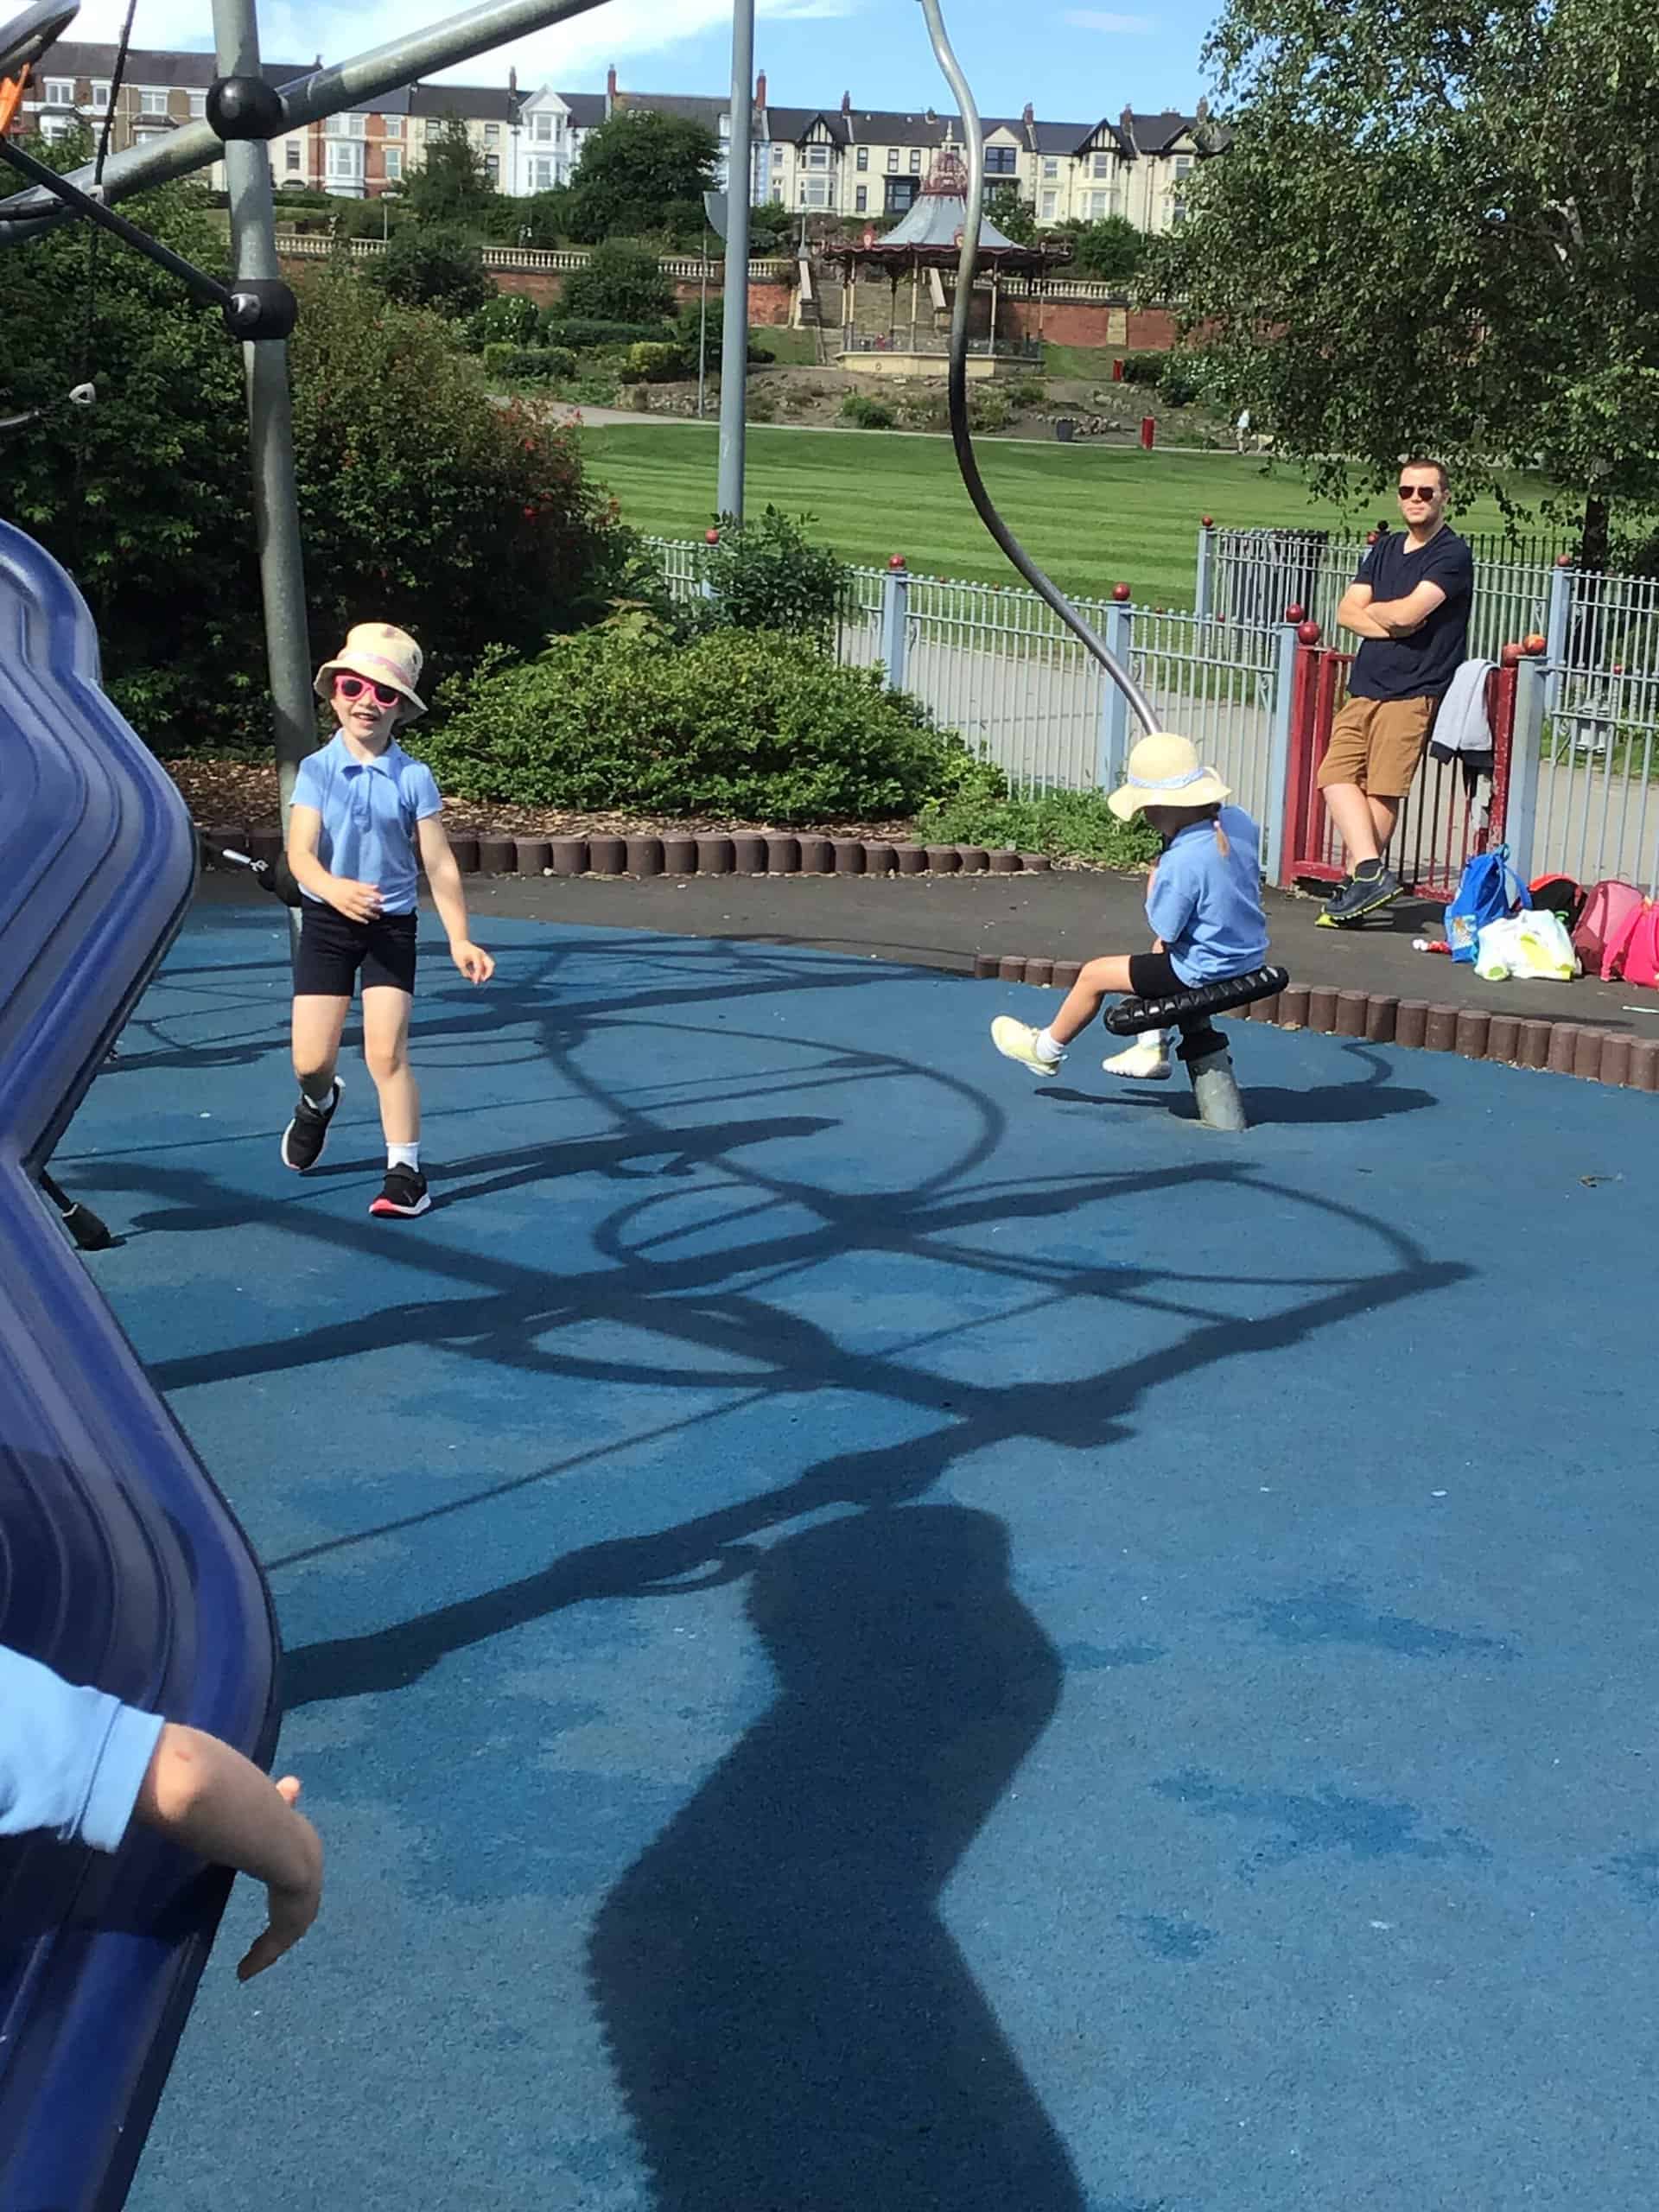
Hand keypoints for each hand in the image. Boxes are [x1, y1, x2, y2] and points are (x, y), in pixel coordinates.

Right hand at [236, 1777, 322, 1981]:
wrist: (282, 1846)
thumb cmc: (269, 1821)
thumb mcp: (277, 1809)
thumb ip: (283, 1799)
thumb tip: (292, 1783)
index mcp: (305, 1847)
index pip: (298, 1866)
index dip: (287, 1881)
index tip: (279, 1889)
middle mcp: (309, 1875)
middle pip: (296, 1901)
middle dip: (284, 1916)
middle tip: (268, 1936)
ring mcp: (305, 1899)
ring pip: (288, 1926)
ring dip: (272, 1943)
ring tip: (252, 1961)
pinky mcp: (294, 1920)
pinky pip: (277, 1944)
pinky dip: (263, 1957)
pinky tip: (245, 1971)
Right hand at [328, 878, 382, 923]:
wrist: (326, 886)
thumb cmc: (341, 883)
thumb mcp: (353, 882)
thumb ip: (365, 885)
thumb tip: (377, 887)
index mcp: (354, 888)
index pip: (368, 893)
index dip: (376, 896)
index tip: (383, 899)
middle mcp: (350, 896)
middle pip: (365, 903)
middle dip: (375, 907)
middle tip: (382, 909)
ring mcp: (346, 904)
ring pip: (360, 911)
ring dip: (370, 914)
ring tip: (377, 916)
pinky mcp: (342, 910)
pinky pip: (352, 916)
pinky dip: (360, 919)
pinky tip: (366, 921)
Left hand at [451, 940, 493, 983]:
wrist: (459, 942)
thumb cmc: (458, 952)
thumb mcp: (459, 962)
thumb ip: (465, 971)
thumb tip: (471, 978)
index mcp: (475, 954)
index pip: (479, 967)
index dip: (477, 976)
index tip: (475, 982)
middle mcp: (482, 954)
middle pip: (491, 965)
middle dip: (488, 974)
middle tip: (482, 980)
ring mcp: (483, 955)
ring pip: (490, 965)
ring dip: (486, 973)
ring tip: (478, 978)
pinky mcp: (483, 957)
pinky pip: (486, 965)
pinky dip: (483, 970)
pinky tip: (476, 974)